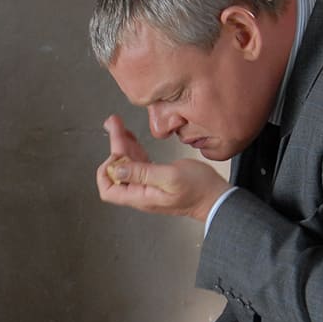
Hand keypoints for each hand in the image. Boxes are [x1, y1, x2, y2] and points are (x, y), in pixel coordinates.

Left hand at [96, 115, 229, 222]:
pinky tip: (132, 138)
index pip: (109, 189)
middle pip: (117, 171)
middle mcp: (141, 193)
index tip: (115, 153)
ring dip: (122, 145)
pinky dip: (133, 149)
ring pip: (128, 164)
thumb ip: (142, 173)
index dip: (107, 170)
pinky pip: (139, 163)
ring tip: (118, 124)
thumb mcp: (170, 177)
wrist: (215, 197)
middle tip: (113, 123)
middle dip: (114, 147)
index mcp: (141, 195)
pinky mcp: (156, 179)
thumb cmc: (199, 190)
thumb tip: (117, 169)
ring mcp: (148, 186)